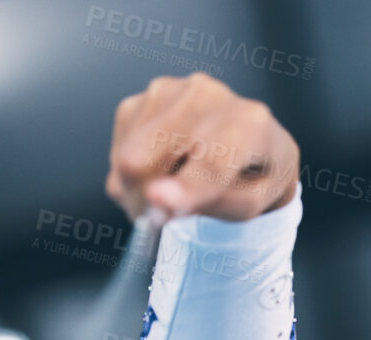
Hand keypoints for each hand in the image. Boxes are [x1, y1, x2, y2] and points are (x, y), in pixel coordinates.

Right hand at [106, 73, 299, 222]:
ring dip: (139, 188)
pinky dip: (134, 173)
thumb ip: (213, 204)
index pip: (210, 160)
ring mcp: (168, 91)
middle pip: (145, 157)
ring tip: (172, 188)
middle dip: (144, 199)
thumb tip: (159, 199)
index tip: (159, 201)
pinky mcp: (139, 99)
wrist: (251, 145)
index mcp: (248, 122)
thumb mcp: (249, 204)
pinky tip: (162, 169)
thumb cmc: (252, 176)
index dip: (182, 187)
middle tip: (162, 217)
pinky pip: (118, 151)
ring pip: (125, 157)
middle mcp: (206, 96)